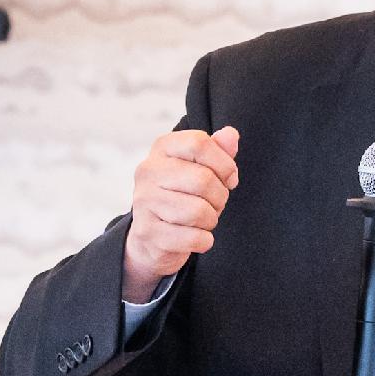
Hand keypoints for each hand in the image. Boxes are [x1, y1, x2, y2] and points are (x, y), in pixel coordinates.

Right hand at [122, 126, 240, 302]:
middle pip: (203, 180)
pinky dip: (203, 241)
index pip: (200, 143)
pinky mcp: (147, 232)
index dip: (224, 163)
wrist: (150, 237)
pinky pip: (193, 238)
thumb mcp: (199, 168)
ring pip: (199, 211)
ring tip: (202, 220)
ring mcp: (144, 202)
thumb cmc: (181, 196)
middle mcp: (147, 171)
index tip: (229, 178)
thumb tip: (231, 135)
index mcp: (162, 148)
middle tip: (215, 204)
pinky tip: (195, 236)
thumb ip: (217, 150)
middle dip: (220, 197)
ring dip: (211, 220)